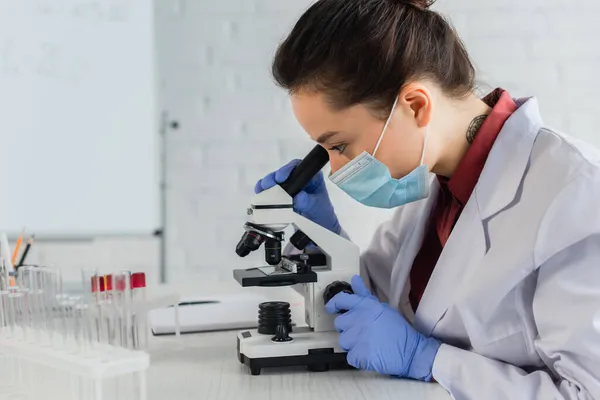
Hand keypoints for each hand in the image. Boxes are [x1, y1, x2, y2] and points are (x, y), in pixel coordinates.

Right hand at [255, 159, 340, 233]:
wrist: (319, 225)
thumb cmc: (321, 213)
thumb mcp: (317, 207)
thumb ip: (308, 202)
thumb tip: (298, 197)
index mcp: (311, 176)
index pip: (298, 167)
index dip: (287, 170)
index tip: (281, 178)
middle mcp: (299, 179)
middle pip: (283, 173)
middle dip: (273, 178)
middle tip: (267, 185)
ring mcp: (289, 186)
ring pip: (275, 181)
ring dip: (266, 185)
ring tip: (260, 190)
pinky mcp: (282, 195)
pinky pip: (271, 191)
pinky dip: (264, 193)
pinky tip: (259, 195)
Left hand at [325, 275, 440, 380]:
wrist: (411, 351)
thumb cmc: (398, 330)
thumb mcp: (382, 307)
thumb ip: (364, 295)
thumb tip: (355, 280)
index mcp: (365, 306)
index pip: (341, 300)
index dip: (333, 304)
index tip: (331, 308)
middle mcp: (360, 319)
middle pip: (339, 323)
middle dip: (348, 328)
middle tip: (362, 332)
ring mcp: (359, 337)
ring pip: (343, 341)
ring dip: (352, 344)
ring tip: (368, 344)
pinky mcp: (360, 354)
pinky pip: (350, 357)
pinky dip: (358, 358)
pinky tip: (369, 354)